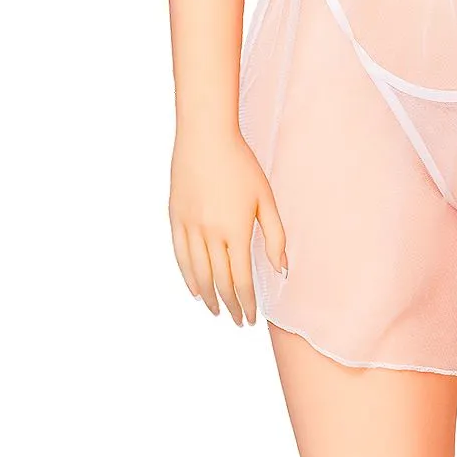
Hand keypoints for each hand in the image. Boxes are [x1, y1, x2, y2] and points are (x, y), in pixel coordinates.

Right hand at [169, 123, 286, 324]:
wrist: (205, 136)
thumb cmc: (242, 164)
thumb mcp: (266, 199)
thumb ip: (275, 236)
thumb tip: (281, 269)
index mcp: (236, 230)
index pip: (241, 280)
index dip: (247, 303)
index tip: (252, 318)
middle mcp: (210, 233)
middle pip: (220, 281)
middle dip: (231, 305)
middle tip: (238, 320)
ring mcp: (190, 226)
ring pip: (198, 273)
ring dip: (208, 297)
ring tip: (217, 311)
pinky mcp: (175, 217)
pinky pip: (180, 255)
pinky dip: (188, 276)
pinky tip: (195, 290)